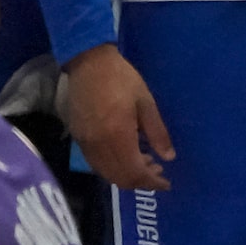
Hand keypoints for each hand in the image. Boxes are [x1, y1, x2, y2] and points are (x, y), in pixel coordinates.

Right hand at [63, 43, 174, 191]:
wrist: (88, 62)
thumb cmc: (121, 78)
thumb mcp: (146, 102)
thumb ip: (157, 132)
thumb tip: (168, 157)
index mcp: (118, 135)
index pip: (135, 172)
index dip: (152, 182)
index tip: (166, 182)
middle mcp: (99, 143)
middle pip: (119, 177)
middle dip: (140, 181)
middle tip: (157, 171)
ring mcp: (85, 141)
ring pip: (105, 172)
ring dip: (125, 175)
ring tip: (142, 162)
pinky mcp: (77, 136)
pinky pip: (95, 162)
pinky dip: (111, 167)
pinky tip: (123, 155)